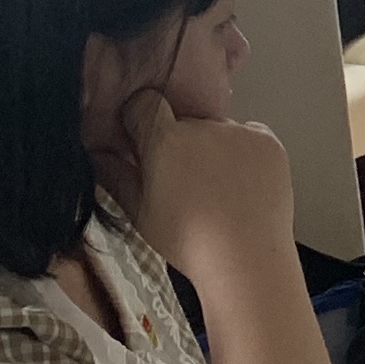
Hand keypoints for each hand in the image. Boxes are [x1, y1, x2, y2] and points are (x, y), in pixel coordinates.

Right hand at [105, 89, 295, 282]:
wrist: (246, 259)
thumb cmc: (188, 242)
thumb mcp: (139, 213)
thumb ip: (115, 176)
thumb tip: (95, 151)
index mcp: (165, 142)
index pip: (145, 104)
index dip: (141, 120)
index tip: (143, 140)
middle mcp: (204, 127)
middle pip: (184, 122)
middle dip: (181, 142)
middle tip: (185, 179)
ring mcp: (240, 132)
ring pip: (218, 130)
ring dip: (214, 148)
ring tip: (219, 189)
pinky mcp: (269, 141)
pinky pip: (250, 136)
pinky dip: (245, 152)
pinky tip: (243, 184)